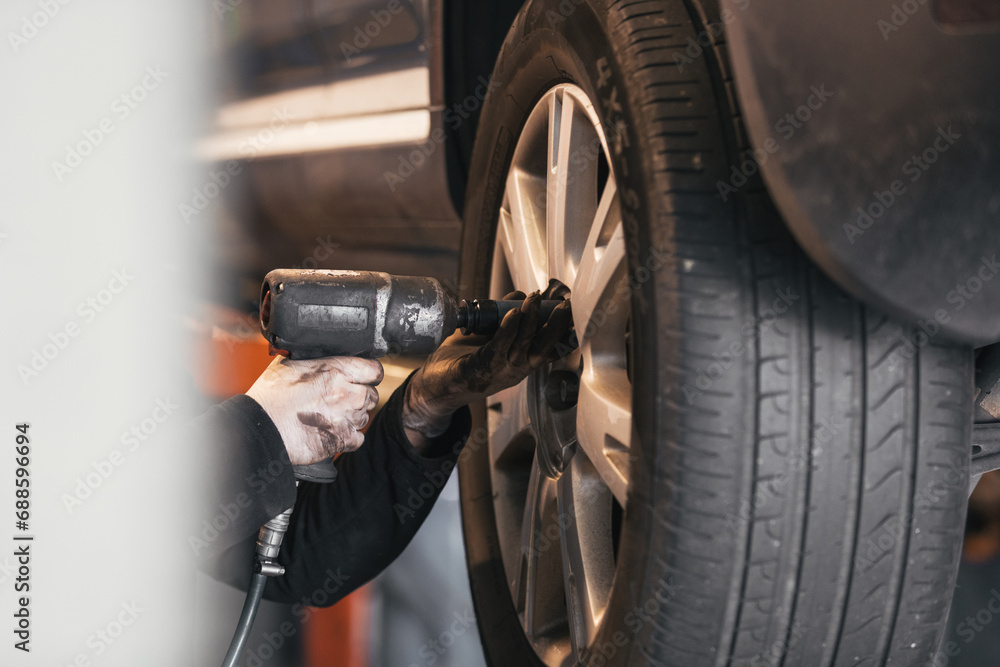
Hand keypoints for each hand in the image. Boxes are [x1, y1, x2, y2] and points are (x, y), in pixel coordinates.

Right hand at [246, 356, 382, 464]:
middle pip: (372, 394)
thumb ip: (316, 358)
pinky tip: (334, 431)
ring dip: (354, 416)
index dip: (368, 374)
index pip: (374, 369)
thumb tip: (324, 354)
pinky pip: (359, 438)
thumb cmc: (271, 395)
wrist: (260, 428)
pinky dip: (349, 437)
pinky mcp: (342, 439)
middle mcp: (347, 392)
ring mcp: (346, 417)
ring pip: (365, 416)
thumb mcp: (292, 363)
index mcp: (337, 369)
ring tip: (332, 415)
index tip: (361, 377)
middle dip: (361, 396)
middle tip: (343, 399)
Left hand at [402, 290, 573, 439]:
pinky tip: (513, 314)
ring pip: (523, 345)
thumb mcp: (489, 334)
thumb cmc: (463, 359)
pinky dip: (507, 330)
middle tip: (566, 306)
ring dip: (530, 321)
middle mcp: (516, 369)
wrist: (434, 386)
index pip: (551, 348)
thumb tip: (519, 295)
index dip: (564, 331)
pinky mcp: (481, 369)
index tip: (575, 313)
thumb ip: (504, 315)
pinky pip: (498, 347)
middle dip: (557, 326)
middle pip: (544, 347)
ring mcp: (500, 372)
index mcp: (522, 362)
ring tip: (535, 300)